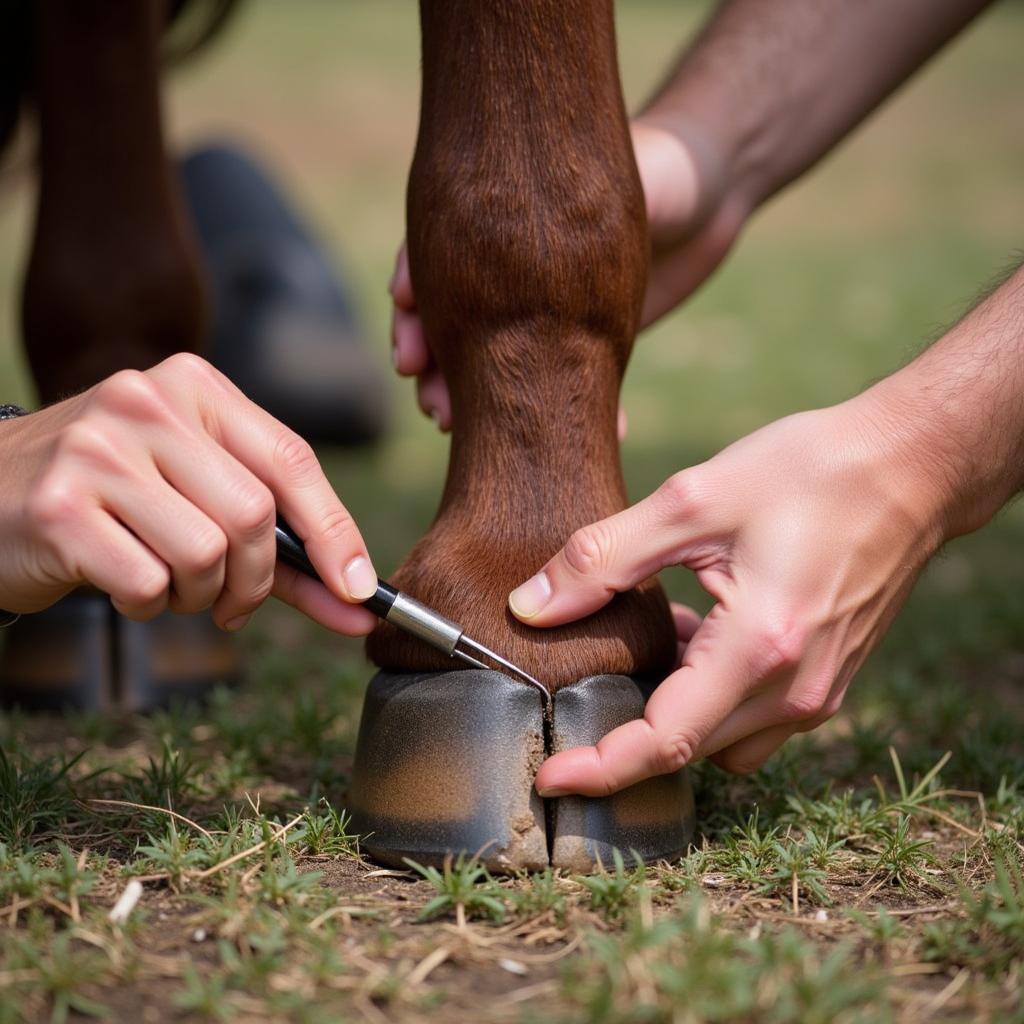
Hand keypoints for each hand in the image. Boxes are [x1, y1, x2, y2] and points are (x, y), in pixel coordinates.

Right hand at [0, 354, 377, 635]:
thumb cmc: (114, 501)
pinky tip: (121, 582)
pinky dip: (148, 604)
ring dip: (198, 594)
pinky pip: (147, 583)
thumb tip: (359, 605)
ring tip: (165, 581)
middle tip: (234, 604)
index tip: (360, 591)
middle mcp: (147, 402)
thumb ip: (282, 548)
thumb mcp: (198, 497)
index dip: (336, 533)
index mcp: (194, 387)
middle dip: (257, 580)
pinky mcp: (60, 506)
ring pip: (206, 554)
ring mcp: (98, 449)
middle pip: (254, 515)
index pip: (292, 461)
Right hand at [389, 119, 747, 426]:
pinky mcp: (581, 345)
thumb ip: (529, 222)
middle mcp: (507, 274)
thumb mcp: (600, 182)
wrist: (714, 191)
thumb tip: (420, 283)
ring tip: (469, 434)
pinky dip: (566, 420)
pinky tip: (567, 448)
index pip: (431, 272)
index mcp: (492, 224)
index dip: (413, 318)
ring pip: (499, 366)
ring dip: (485, 404)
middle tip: (438, 412)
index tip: (408, 360)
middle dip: (441, 373)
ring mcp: (542, 313)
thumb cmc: (659, 165)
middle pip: (456, 327)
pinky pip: (563, 388)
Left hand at [506, 390, 947, 794]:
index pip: (664, 742)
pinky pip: (754, 714)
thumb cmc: (808, 472)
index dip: (599, 770)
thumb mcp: (691, 501)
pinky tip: (699, 627)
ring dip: (674, 706)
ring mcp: (818, 690)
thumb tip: (528, 606)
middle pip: (689, 747)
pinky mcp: (829, 678)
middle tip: (582, 684)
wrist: (910, 466)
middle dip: (627, 732)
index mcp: (758, 648)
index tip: (548, 779)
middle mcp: (794, 688)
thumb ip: (602, 559)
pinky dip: (712, 691)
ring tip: (652, 636)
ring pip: (722, 738)